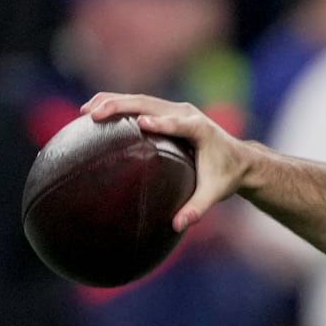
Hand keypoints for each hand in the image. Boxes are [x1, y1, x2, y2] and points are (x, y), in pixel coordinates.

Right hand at [83, 92, 255, 231]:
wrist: (239, 160)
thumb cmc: (225, 177)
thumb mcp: (214, 194)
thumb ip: (197, 208)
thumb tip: (177, 226)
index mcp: (201, 130)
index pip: (180, 124)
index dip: (162, 121)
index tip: (141, 122)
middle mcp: (187, 114)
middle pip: (151, 103)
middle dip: (121, 106)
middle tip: (93, 114)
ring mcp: (177, 109)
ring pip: (141, 99)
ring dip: (113, 101)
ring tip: (86, 111)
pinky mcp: (168, 111)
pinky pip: (139, 104)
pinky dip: (117, 104)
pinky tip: (93, 112)